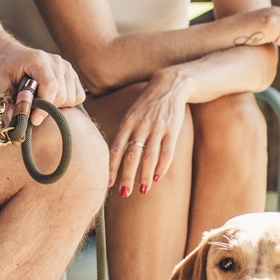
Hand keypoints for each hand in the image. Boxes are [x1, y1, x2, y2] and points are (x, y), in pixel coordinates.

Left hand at [0, 47, 84, 118]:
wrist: (12, 56)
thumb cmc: (5, 70)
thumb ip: (6, 100)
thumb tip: (15, 119)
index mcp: (37, 60)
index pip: (50, 85)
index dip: (44, 106)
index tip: (34, 120)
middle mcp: (56, 61)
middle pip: (62, 95)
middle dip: (47, 109)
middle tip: (33, 111)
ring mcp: (67, 66)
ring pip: (71, 98)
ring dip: (57, 107)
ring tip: (41, 103)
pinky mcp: (73, 74)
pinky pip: (78, 96)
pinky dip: (67, 103)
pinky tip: (52, 100)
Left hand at [108, 72, 191, 197]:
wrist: (169, 86)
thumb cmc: (146, 104)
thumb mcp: (131, 114)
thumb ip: (124, 133)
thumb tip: (115, 158)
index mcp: (127, 122)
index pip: (116, 148)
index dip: (111, 167)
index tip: (107, 183)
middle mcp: (141, 126)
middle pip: (132, 155)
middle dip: (127, 176)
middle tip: (124, 193)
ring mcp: (157, 128)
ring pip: (150, 157)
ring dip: (145, 175)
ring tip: (142, 190)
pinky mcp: (172, 130)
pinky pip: (167, 152)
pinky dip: (162, 167)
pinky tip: (157, 177)